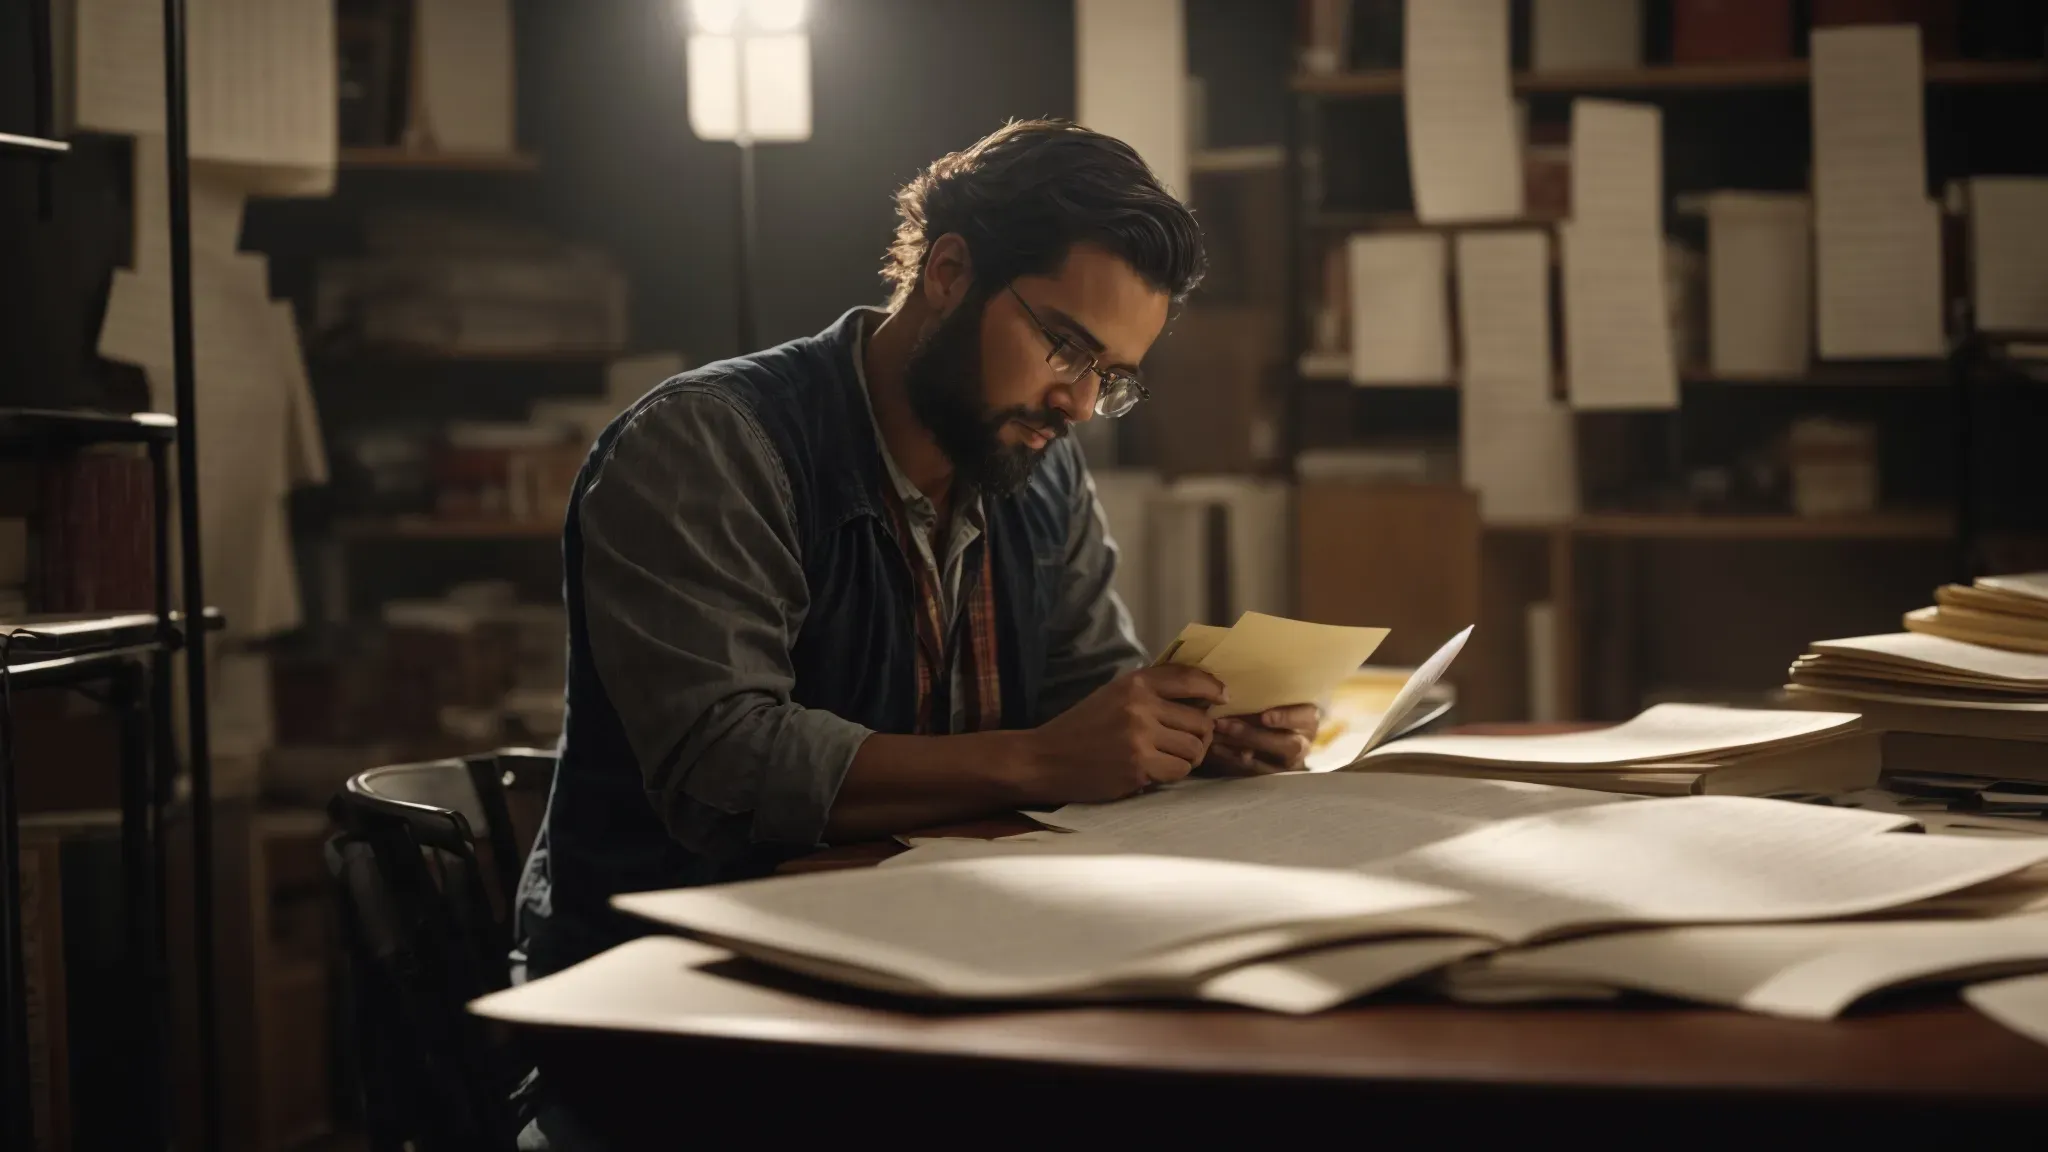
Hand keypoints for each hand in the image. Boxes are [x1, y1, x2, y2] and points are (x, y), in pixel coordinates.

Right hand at [1014, 665, 1227, 804]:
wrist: (1046, 758)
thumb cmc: (1082, 727)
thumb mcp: (1114, 695)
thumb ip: (1151, 692)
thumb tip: (1202, 695)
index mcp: (1134, 683)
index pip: (1189, 678)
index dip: (1213, 687)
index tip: (1223, 698)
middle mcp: (1139, 706)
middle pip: (1200, 721)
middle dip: (1201, 735)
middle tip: (1189, 742)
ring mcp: (1139, 737)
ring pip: (1195, 748)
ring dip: (1189, 757)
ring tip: (1170, 757)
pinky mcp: (1138, 766)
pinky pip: (1180, 770)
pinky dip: (1174, 773)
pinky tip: (1156, 770)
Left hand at [1200, 704, 1318, 776]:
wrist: (1288, 731)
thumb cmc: (1282, 706)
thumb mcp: (1282, 698)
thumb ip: (1267, 696)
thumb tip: (1237, 689)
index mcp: (1309, 718)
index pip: (1303, 717)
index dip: (1285, 718)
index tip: (1265, 717)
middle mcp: (1303, 742)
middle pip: (1284, 744)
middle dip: (1252, 735)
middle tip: (1225, 725)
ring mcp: (1289, 762)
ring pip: (1267, 759)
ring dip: (1237, 746)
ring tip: (1215, 733)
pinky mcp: (1273, 773)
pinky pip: (1253, 769)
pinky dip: (1233, 758)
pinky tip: (1217, 747)